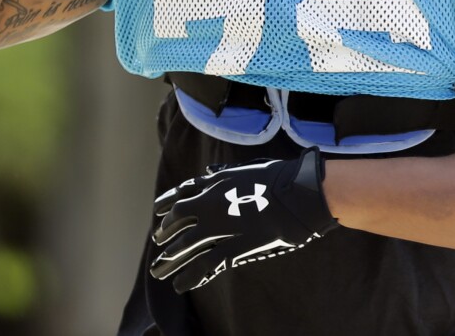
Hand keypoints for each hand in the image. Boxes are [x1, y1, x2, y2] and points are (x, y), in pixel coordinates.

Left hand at [150, 148, 338, 292]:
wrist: (297, 194)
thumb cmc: (277, 178)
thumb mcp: (244, 170)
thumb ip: (224, 174)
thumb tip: (209, 172)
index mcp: (214, 184)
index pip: (181, 195)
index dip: (167, 205)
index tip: (158, 213)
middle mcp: (210, 204)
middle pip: (178, 222)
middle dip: (166, 234)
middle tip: (158, 242)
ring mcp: (219, 227)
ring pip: (185, 246)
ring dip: (170, 260)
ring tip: (158, 271)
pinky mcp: (233, 247)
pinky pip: (205, 265)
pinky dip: (191, 276)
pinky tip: (180, 286)